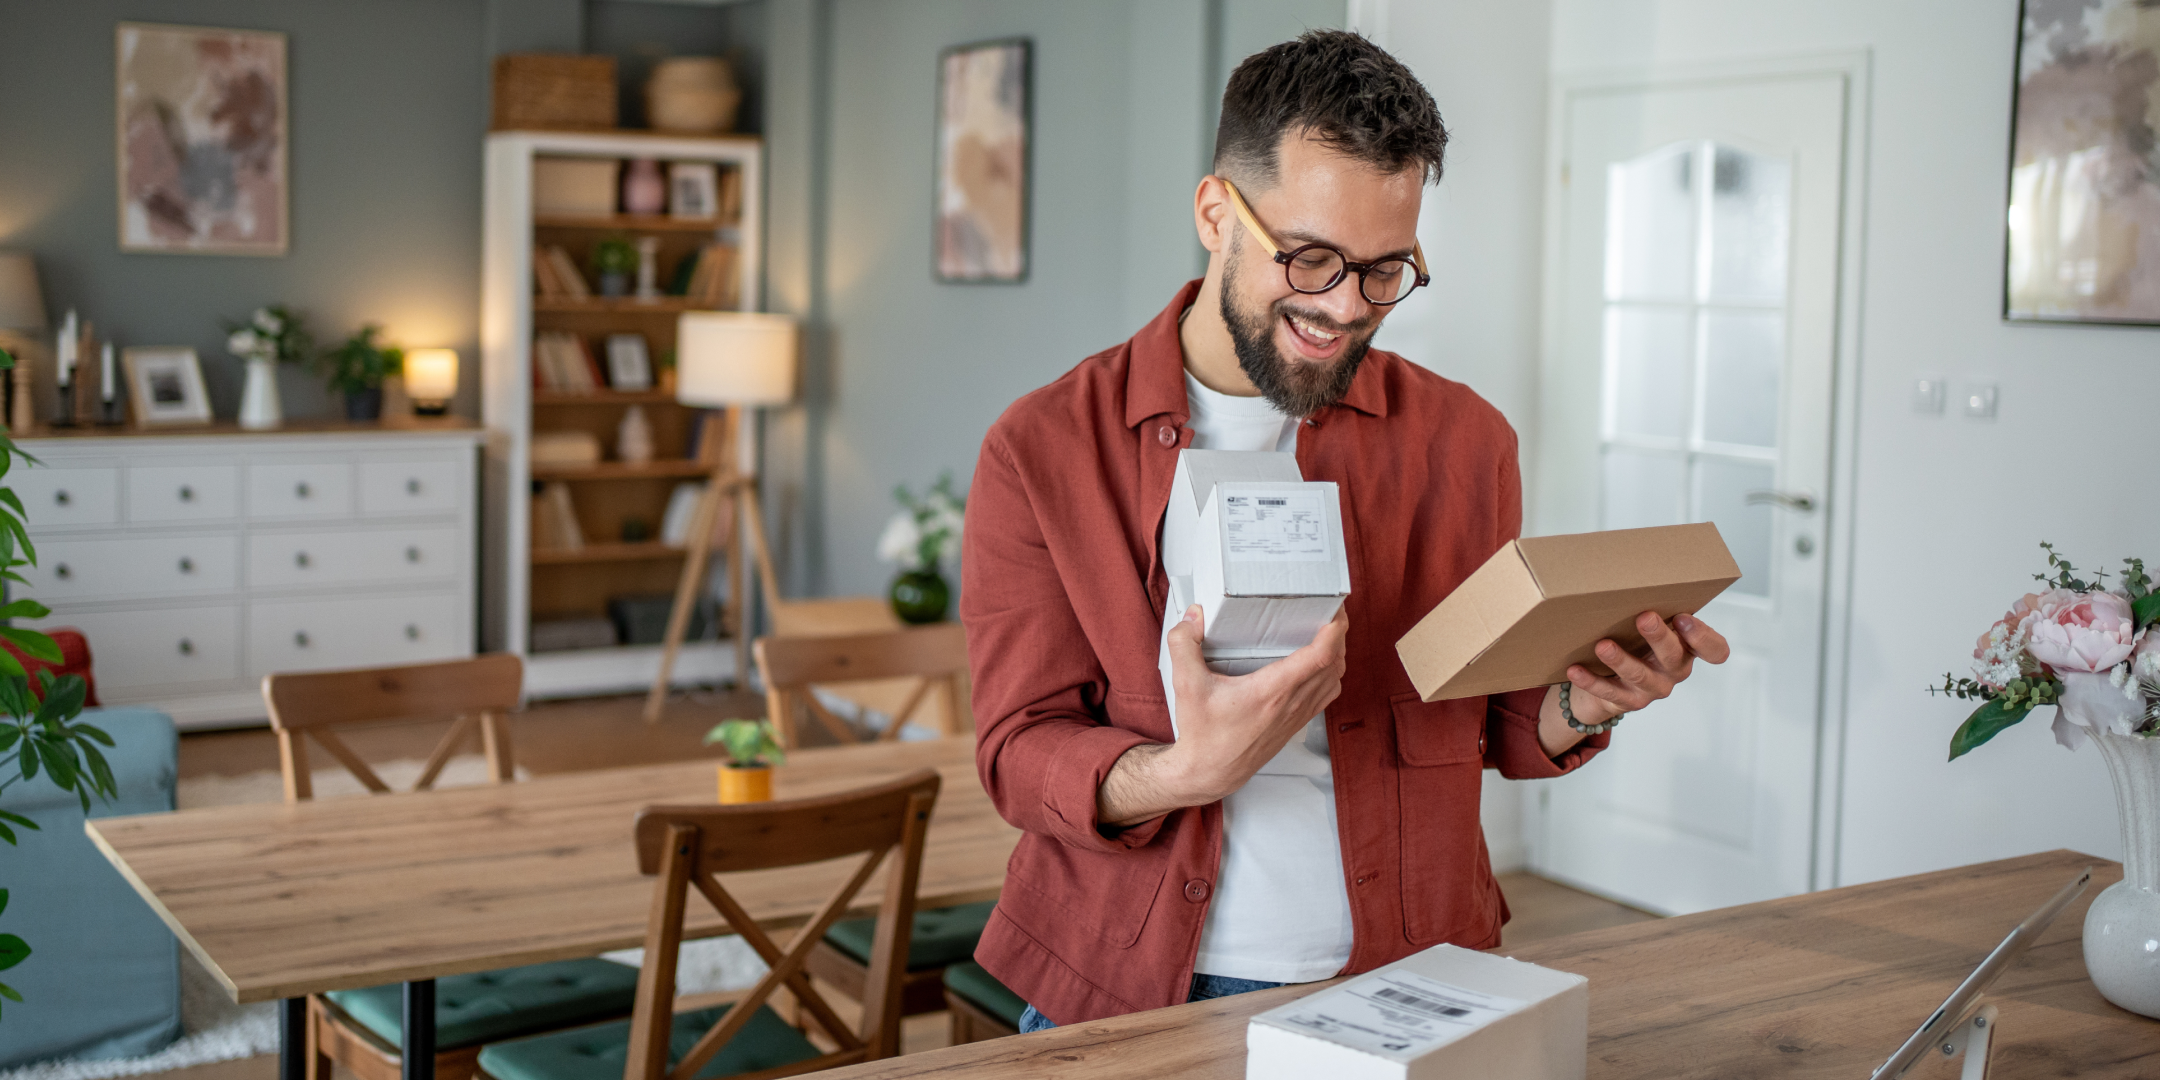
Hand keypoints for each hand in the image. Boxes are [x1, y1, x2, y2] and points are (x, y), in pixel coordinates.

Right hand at [1097, 605, 1347, 826]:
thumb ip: (1184, 645)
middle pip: (1335, 664)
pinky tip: (1320, 666)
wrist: (1210, 772)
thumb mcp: (1186, 686)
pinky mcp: (1295, 724)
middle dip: (1340, 634)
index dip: (1335, 630)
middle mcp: (1291, 703)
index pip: (1320, 657)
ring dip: (1338, 655)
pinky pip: (1326, 695)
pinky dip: (1331, 675)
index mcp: (1272, 691)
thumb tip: (1193, 617)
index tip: (1336, 610)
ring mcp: (1296, 716)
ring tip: (1329, 634)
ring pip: (1335, 680)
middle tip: (1332, 612)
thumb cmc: (1203, 734)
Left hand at [1537, 612, 1729, 754]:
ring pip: (1639, 675)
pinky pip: (1609, 692)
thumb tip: (1625, 576)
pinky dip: (1591, 681)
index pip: (1714, 649)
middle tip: (1644, 617)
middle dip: (1659, 637)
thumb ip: (1652, 607)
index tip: (1684, 617)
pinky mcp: (1629, 702)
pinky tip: (1575, 669)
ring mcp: (1653, 688)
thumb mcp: (1650, 626)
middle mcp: (1675, 670)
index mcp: (1687, 648)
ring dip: (1621, 660)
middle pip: (1674, 656)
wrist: (1612, 682)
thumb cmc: (1635, 642)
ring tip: (1603, 645)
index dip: (1703, 637)